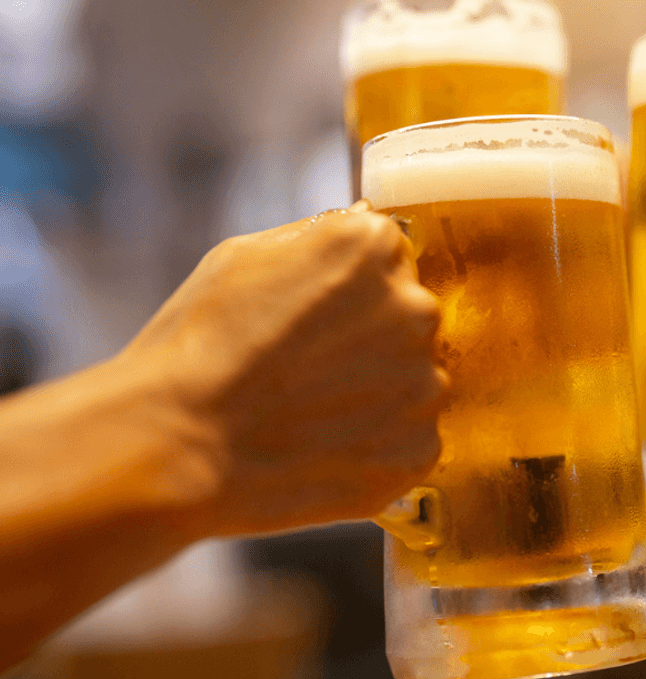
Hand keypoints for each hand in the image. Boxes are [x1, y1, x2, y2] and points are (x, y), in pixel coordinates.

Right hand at [122, 201, 446, 536]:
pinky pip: (408, 438)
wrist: (178, 448)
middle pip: (408, 316)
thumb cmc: (198, 346)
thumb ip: (316, 237)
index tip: (312, 314)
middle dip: (370, 337)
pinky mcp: (420, 447)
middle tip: (305, 368)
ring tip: (309, 412)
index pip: (387, 255)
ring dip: (377, 393)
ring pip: (414, 380)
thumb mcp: (244, 257)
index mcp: (373, 247)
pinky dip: (376, 445)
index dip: (347, 287)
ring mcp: (424, 383)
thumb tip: (360, 221)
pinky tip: (322, 447)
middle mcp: (415, 309)